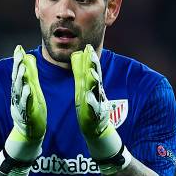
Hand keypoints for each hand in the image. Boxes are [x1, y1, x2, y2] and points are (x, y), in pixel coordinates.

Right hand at [5, 45, 46, 161]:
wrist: (29, 131)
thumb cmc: (30, 109)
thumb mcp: (31, 89)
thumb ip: (30, 74)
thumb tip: (28, 57)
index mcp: (19, 89)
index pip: (17, 72)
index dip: (17, 61)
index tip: (18, 48)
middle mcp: (18, 96)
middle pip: (16, 79)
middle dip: (17, 67)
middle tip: (19, 56)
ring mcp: (21, 105)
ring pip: (19, 90)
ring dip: (20, 80)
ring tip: (23, 69)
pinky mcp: (26, 114)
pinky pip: (25, 104)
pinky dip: (26, 97)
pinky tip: (28, 89)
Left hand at [71, 44, 121, 159]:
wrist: (96, 129)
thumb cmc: (90, 107)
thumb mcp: (85, 88)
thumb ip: (82, 72)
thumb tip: (78, 55)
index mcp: (92, 87)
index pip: (92, 70)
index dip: (91, 58)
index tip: (88, 47)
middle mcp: (96, 93)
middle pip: (95, 77)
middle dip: (93, 65)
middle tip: (90, 54)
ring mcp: (96, 104)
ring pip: (95, 91)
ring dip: (94, 82)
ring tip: (91, 73)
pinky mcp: (94, 116)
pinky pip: (93, 108)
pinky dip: (91, 102)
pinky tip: (87, 97)